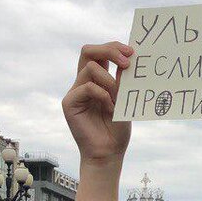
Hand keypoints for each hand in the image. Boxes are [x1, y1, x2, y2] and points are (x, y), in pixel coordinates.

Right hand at [63, 42, 132, 162]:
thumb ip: (122, 80)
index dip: (114, 47)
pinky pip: (87, 87)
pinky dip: (102, 94)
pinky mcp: (70, 103)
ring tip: (117, 98)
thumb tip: (128, 57)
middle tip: (127, 59)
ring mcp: (75, 91)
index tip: (132, 52)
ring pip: (90, 68)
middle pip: (88, 51)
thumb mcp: (124, 100)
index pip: (100, 53)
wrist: (109, 153)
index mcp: (97, 79)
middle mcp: (84, 82)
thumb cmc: (117, 129)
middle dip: (109, 50)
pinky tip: (109, 107)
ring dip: (109, 80)